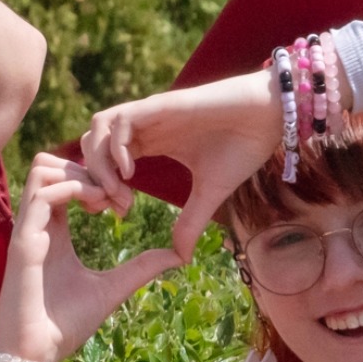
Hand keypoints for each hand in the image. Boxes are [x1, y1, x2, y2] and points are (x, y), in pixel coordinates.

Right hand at [0, 154, 181, 361]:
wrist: (37, 354)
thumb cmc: (65, 326)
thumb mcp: (114, 288)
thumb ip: (141, 267)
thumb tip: (178, 255)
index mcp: (53, 230)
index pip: (64, 178)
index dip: (96, 177)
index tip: (125, 203)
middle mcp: (37, 223)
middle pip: (49, 162)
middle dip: (90, 168)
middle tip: (119, 197)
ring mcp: (28, 229)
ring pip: (42, 168)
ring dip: (81, 174)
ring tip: (107, 200)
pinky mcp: (23, 241)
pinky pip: (42, 193)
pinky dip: (74, 189)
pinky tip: (98, 210)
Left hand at [79, 71, 283, 259]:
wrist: (270, 116)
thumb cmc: (243, 146)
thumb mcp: (210, 192)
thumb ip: (191, 221)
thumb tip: (181, 257)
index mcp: (151, 142)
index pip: (106, 161)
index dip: (103, 187)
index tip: (120, 213)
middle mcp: (144, 127)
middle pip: (92, 145)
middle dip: (93, 178)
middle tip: (113, 206)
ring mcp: (149, 113)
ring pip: (97, 129)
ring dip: (99, 163)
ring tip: (118, 191)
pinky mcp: (160, 105)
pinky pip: (119, 121)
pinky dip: (115, 148)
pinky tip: (131, 173)